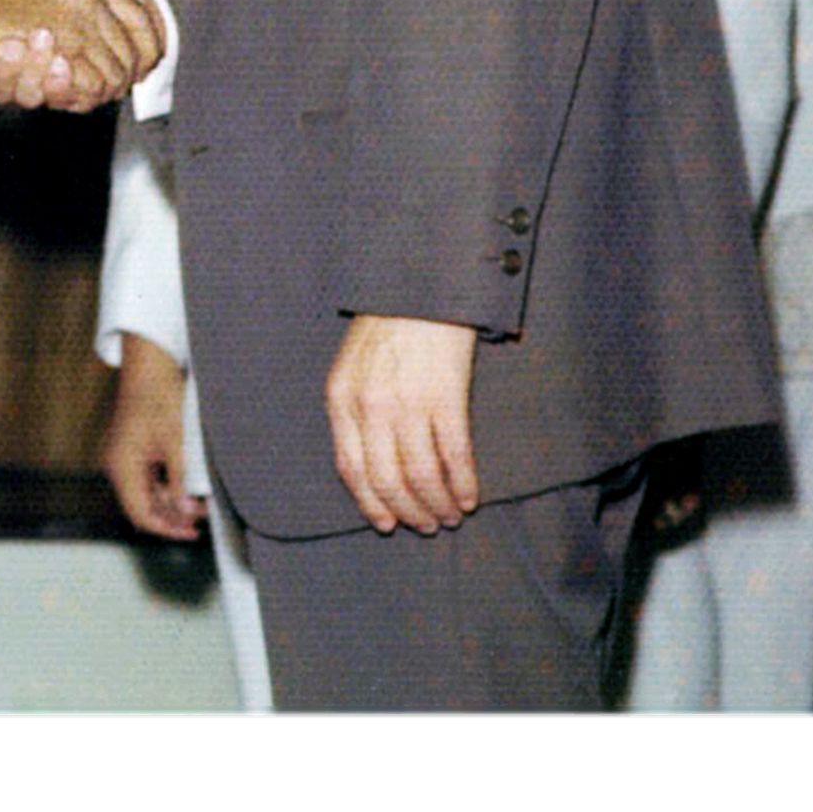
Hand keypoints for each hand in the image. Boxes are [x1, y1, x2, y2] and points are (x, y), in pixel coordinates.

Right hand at [103, 333, 203, 538]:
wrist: (150, 366)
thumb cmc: (158, 397)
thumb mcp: (175, 443)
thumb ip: (180, 481)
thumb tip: (187, 512)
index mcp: (121, 467)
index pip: (140, 514)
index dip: (167, 528)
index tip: (191, 532)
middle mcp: (116, 466)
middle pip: (142, 505)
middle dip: (172, 514)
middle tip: (200, 516)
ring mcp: (122, 457)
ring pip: (146, 492)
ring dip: (171, 499)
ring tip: (199, 500)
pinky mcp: (131, 450)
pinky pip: (147, 477)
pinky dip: (166, 483)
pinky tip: (186, 483)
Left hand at [324, 313, 480, 533]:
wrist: (420, 285)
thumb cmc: (387, 325)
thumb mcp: (352, 366)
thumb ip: (354, 410)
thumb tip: (371, 466)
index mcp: (342, 399)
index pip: (351, 469)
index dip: (371, 503)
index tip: (387, 523)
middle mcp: (371, 406)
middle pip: (387, 480)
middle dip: (408, 512)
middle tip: (426, 526)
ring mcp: (408, 403)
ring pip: (421, 476)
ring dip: (437, 505)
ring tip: (449, 517)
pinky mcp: (446, 397)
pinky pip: (454, 456)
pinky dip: (463, 484)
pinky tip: (470, 497)